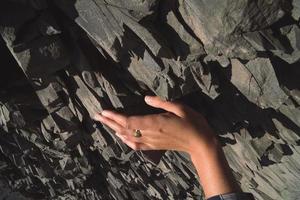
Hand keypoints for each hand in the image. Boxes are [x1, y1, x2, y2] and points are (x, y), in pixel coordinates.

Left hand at [94, 96, 216, 154]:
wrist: (200, 143)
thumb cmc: (193, 123)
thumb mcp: (180, 108)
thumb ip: (161, 103)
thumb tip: (146, 98)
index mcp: (156, 123)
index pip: (130, 121)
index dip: (115, 117)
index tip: (104, 112)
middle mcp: (150, 134)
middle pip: (125, 129)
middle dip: (110, 122)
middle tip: (97, 116)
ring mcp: (152, 142)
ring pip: (128, 137)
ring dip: (114, 130)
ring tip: (104, 123)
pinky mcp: (154, 146)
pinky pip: (136, 145)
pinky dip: (125, 140)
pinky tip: (120, 137)